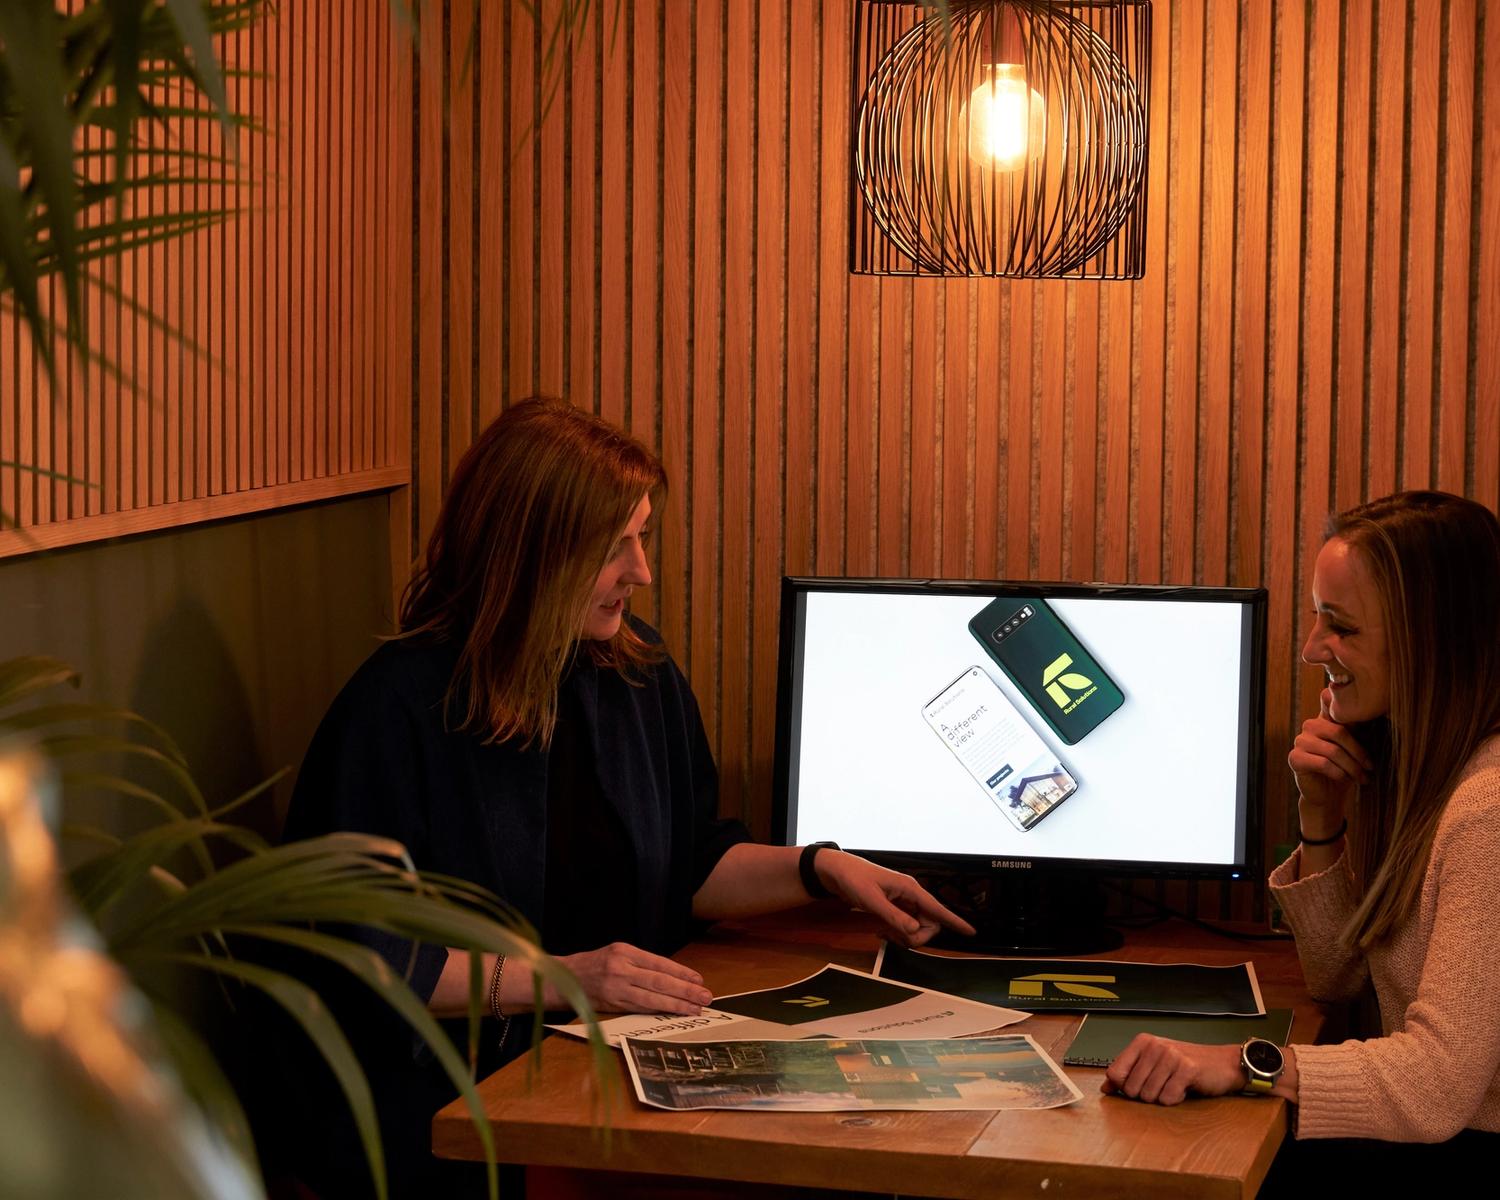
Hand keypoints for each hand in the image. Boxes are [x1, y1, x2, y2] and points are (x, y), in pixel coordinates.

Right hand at [554, 942, 712, 1014]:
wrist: (563, 978)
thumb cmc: (595, 964)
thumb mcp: (617, 954)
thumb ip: (641, 963)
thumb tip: (673, 977)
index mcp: (624, 952)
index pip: (659, 963)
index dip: (680, 973)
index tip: (698, 980)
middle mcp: (620, 969)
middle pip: (659, 981)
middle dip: (685, 990)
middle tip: (705, 997)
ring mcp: (616, 988)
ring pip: (652, 998)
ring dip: (676, 1004)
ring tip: (695, 1008)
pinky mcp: (612, 1004)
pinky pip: (640, 1008)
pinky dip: (659, 1011)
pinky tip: (673, 1013)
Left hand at [814, 851, 976, 946]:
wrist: (837, 871)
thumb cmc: (854, 880)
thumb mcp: (871, 899)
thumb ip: (894, 916)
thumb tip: (916, 930)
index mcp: (910, 888)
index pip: (937, 907)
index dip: (955, 921)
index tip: (971, 932)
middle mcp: (910, 894)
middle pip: (929, 922)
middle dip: (917, 936)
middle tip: (893, 937)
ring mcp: (903, 901)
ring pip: (918, 925)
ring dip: (906, 936)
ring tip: (884, 934)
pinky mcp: (894, 906)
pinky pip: (906, 924)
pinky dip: (899, 932)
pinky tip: (883, 932)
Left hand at [1102, 1035, 1245, 1104]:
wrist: (1223, 1063)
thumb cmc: (1185, 1065)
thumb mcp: (1153, 1064)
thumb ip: (1128, 1073)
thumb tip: (1105, 1088)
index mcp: (1142, 1042)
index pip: (1114, 1073)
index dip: (1124, 1087)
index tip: (1139, 1085)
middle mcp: (1154, 1045)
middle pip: (1131, 1089)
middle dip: (1146, 1095)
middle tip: (1163, 1085)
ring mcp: (1170, 1056)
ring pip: (1149, 1096)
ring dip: (1162, 1097)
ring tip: (1174, 1085)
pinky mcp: (1187, 1069)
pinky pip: (1168, 1098)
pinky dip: (1176, 1100)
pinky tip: (1184, 1088)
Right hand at [1287, 687, 1371, 834]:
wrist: (1328, 797)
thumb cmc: (1345, 770)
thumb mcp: (1355, 748)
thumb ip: (1358, 728)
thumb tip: (1377, 706)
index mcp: (1325, 719)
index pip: (1327, 700)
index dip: (1332, 695)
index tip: (1342, 692)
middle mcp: (1310, 726)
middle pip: (1339, 732)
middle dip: (1358, 753)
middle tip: (1370, 768)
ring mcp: (1299, 741)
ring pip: (1332, 751)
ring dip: (1352, 768)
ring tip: (1362, 778)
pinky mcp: (1295, 758)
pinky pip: (1322, 763)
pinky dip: (1338, 774)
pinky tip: (1344, 779)